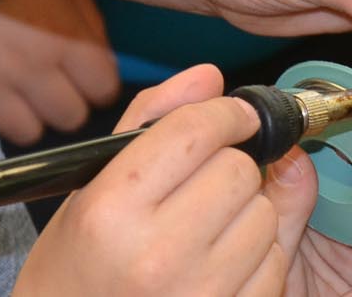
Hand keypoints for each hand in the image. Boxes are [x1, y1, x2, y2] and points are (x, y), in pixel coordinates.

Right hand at [0, 0, 120, 145]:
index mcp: (66, 34)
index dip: (100, 85)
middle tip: (56, 83)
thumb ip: (94, 30)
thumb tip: (110, 71)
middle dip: (69, 103)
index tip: (89, 76)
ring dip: (35, 116)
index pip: (104, 90)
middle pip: (72, 117)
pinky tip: (4, 94)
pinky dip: (6, 120)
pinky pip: (0, 131)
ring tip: (26, 90)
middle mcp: (34, 64)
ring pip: (35, 131)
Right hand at [14, 66, 288, 296]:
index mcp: (111, 210)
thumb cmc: (78, 267)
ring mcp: (196, 294)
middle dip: (230, 168)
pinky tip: (220, 266)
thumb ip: (151, 119)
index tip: (233, 116)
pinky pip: (274, 263)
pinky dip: (257, 257)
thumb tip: (210, 77)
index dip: (225, 113)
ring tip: (207, 231)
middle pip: (238, 171)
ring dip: (247, 213)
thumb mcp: (91, 189)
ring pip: (264, 215)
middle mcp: (154, 255)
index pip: (195, 131)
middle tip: (204, 187)